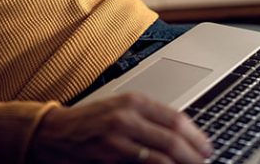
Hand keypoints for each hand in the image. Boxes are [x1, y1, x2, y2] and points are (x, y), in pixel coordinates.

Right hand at [28, 92, 211, 162]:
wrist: (53, 134)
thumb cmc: (88, 121)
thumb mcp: (119, 108)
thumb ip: (148, 117)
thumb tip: (181, 133)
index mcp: (132, 102)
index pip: (176, 119)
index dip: (197, 136)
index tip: (207, 147)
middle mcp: (125, 119)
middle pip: (172, 141)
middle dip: (194, 156)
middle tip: (205, 162)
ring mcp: (116, 142)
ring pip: (161, 159)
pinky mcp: (108, 161)